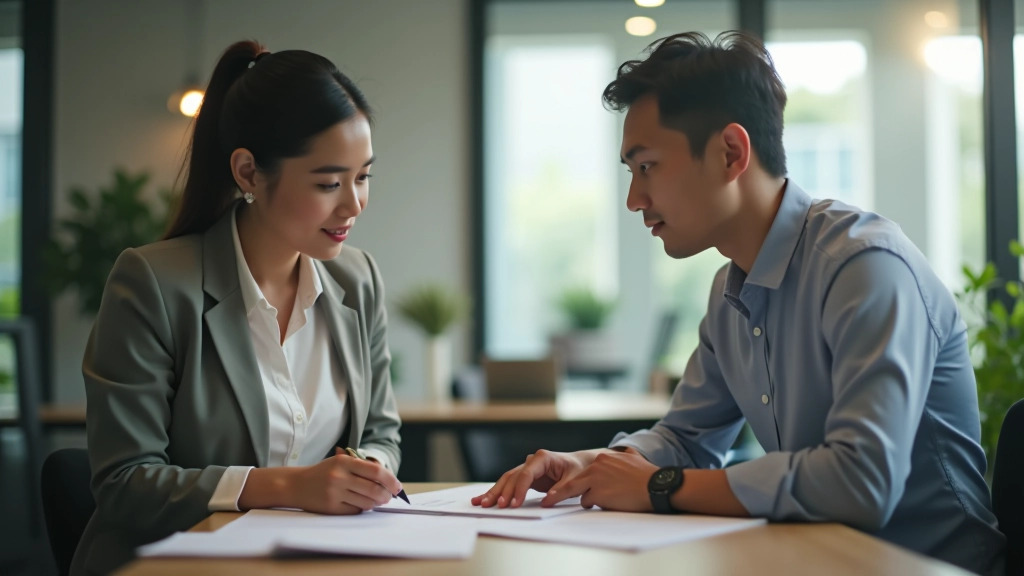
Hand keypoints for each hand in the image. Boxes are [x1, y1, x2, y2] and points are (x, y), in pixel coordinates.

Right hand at [288, 452, 401, 513]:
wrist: (296, 485)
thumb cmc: (323, 473)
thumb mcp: (341, 462)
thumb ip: (362, 468)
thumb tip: (388, 481)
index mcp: (344, 462)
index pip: (376, 471)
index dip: (391, 480)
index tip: (397, 487)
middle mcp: (339, 476)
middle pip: (374, 489)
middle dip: (386, 495)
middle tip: (388, 497)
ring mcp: (334, 493)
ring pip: (367, 502)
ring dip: (375, 503)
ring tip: (375, 500)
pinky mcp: (331, 507)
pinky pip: (355, 511)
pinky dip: (361, 508)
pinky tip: (358, 503)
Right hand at [471, 449, 602, 508]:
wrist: (581, 465)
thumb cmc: (578, 470)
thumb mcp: (574, 480)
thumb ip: (560, 490)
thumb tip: (547, 501)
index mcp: (542, 458)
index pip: (526, 474)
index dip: (519, 489)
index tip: (514, 504)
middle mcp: (531, 461)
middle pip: (512, 477)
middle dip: (501, 492)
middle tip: (492, 505)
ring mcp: (526, 469)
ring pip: (506, 480)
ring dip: (494, 492)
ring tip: (481, 503)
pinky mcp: (525, 478)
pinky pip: (509, 485)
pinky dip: (497, 492)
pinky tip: (483, 498)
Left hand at [541, 450, 657, 511]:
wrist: (656, 486)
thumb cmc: (648, 476)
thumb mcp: (633, 459)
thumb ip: (623, 457)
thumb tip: (625, 454)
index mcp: (603, 458)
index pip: (586, 472)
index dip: (584, 482)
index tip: (568, 488)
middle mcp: (595, 466)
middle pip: (573, 482)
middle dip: (560, 493)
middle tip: (547, 502)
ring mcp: (594, 479)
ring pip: (580, 493)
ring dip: (589, 498)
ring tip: (605, 498)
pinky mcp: (596, 493)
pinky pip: (588, 502)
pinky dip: (595, 504)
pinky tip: (611, 502)